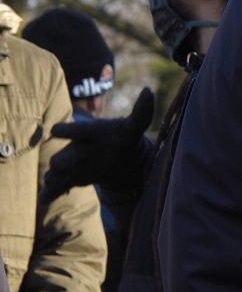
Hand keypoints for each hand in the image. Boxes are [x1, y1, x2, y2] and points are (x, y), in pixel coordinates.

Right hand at [41, 89, 155, 206]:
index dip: (67, 131)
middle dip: (60, 160)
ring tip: (53, 182)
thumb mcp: (134, 125)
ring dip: (54, 177)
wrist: (119, 156)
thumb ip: (142, 111)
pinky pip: (57, 187)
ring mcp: (72, 165)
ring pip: (57, 172)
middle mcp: (76, 149)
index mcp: (89, 133)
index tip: (56, 130)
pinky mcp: (71, 179)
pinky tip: (44, 199)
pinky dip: (49, 194)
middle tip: (59, 165)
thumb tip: (148, 91)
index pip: (77, 131)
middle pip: (64, 156)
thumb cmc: (123, 137)